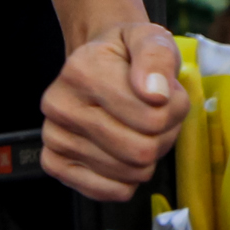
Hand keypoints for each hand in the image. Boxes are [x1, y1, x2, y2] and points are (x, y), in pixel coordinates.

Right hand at [38, 19, 186, 199]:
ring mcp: (54, 137)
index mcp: (82, 70)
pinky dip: (129, 178)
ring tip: (141, 129)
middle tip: (158, 116)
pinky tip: (125, 152)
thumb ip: (157, 57)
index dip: (176, 108)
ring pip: (130, 172)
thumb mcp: (150, 38)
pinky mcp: (54, 164)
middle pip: (141, 150)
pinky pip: (109, 191)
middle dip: (164, 135)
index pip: (153, 116)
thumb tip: (155, 93)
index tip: (169, 94)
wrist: (98, 63)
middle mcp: (60, 105)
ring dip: (149, 156)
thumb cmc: (127, 55)